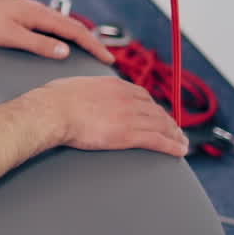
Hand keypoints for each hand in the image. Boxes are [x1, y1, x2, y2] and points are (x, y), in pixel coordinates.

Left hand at [0, 0, 115, 64]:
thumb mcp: (10, 36)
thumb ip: (38, 44)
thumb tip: (66, 51)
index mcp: (40, 15)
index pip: (76, 32)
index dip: (94, 46)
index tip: (109, 60)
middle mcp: (38, 10)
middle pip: (72, 27)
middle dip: (91, 42)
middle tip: (104, 57)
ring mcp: (29, 9)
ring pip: (60, 24)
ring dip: (76, 36)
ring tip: (86, 49)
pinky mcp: (19, 11)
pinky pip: (48, 22)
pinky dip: (60, 32)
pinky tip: (55, 38)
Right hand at [35, 76, 188, 158]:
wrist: (52, 111)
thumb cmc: (54, 100)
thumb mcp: (73, 85)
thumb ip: (85, 88)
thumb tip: (80, 92)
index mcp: (113, 84)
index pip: (142, 95)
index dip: (152, 106)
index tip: (156, 112)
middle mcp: (126, 98)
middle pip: (155, 109)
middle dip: (167, 121)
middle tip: (174, 129)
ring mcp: (129, 116)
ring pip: (161, 125)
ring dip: (175, 134)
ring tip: (181, 142)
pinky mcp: (128, 134)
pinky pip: (157, 140)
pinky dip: (172, 146)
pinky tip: (179, 150)